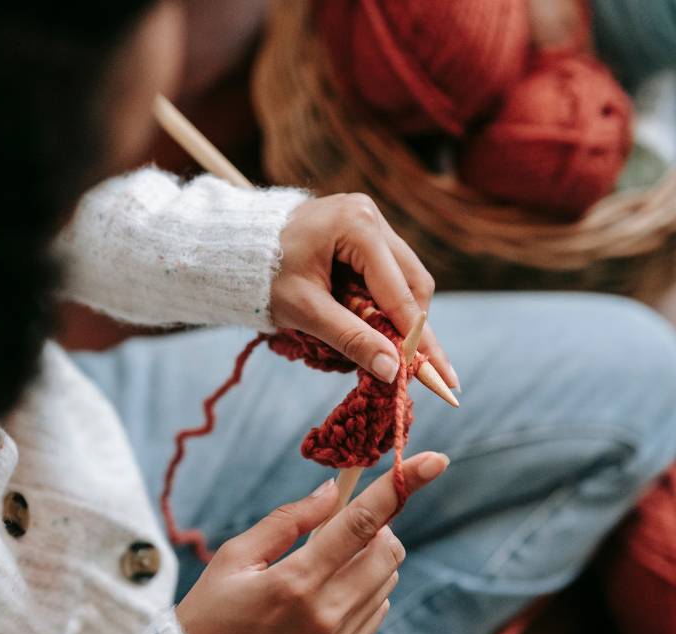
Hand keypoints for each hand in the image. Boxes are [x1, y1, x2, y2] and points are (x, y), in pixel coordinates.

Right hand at [176, 451, 449, 633]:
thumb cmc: (210, 613)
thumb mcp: (234, 557)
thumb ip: (289, 520)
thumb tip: (334, 490)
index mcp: (295, 582)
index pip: (361, 523)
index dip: (400, 486)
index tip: (435, 460)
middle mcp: (325, 615)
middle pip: (389, 551)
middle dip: (378, 527)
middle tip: (341, 528)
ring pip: (388, 579)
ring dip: (371, 558)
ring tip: (326, 564)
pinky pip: (378, 610)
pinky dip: (366, 590)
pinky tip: (328, 593)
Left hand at [271, 194, 458, 387]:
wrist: (233, 248)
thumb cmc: (263, 276)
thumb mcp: (305, 311)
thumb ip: (351, 338)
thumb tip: (393, 371)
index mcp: (358, 226)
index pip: (400, 293)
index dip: (420, 339)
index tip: (442, 376)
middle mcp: (370, 215)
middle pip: (414, 283)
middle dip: (413, 328)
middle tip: (417, 370)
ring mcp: (369, 219)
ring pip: (406, 278)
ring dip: (398, 316)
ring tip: (386, 348)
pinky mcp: (363, 230)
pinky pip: (388, 272)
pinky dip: (384, 302)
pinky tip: (372, 324)